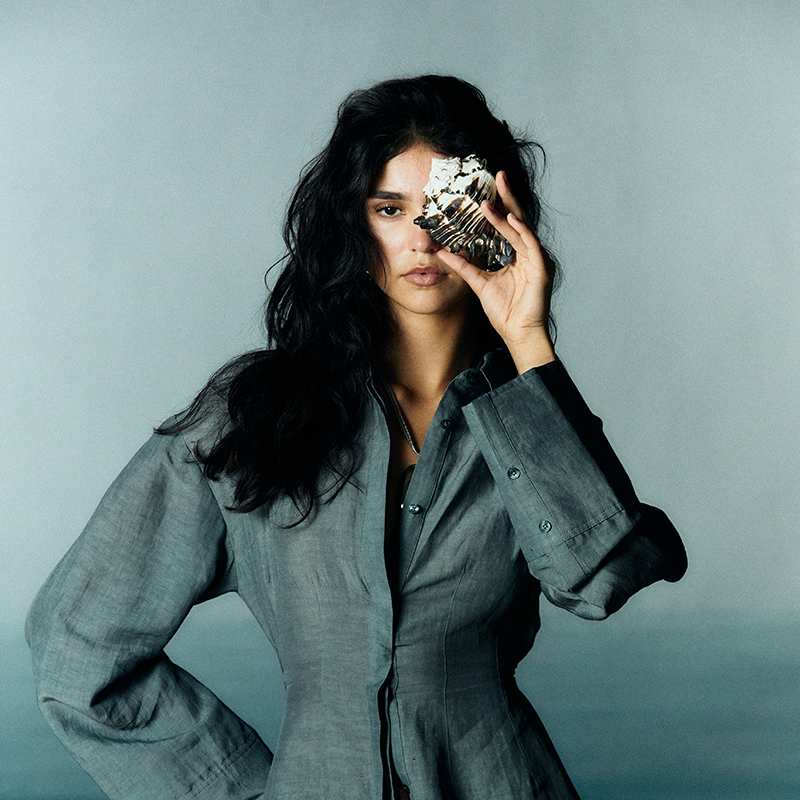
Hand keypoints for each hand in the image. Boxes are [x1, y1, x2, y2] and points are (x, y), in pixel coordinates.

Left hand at [437, 170, 556, 371]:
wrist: (518, 334)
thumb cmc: (506, 312)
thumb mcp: (479, 283)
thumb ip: (464, 266)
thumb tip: (443, 252)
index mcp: (518, 255)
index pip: (509, 225)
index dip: (500, 207)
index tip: (487, 190)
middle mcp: (529, 254)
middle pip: (519, 219)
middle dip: (508, 197)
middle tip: (498, 176)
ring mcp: (537, 260)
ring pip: (522, 229)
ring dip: (508, 212)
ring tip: (493, 197)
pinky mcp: (542, 269)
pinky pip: (530, 244)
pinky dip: (520, 231)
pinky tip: (510, 219)